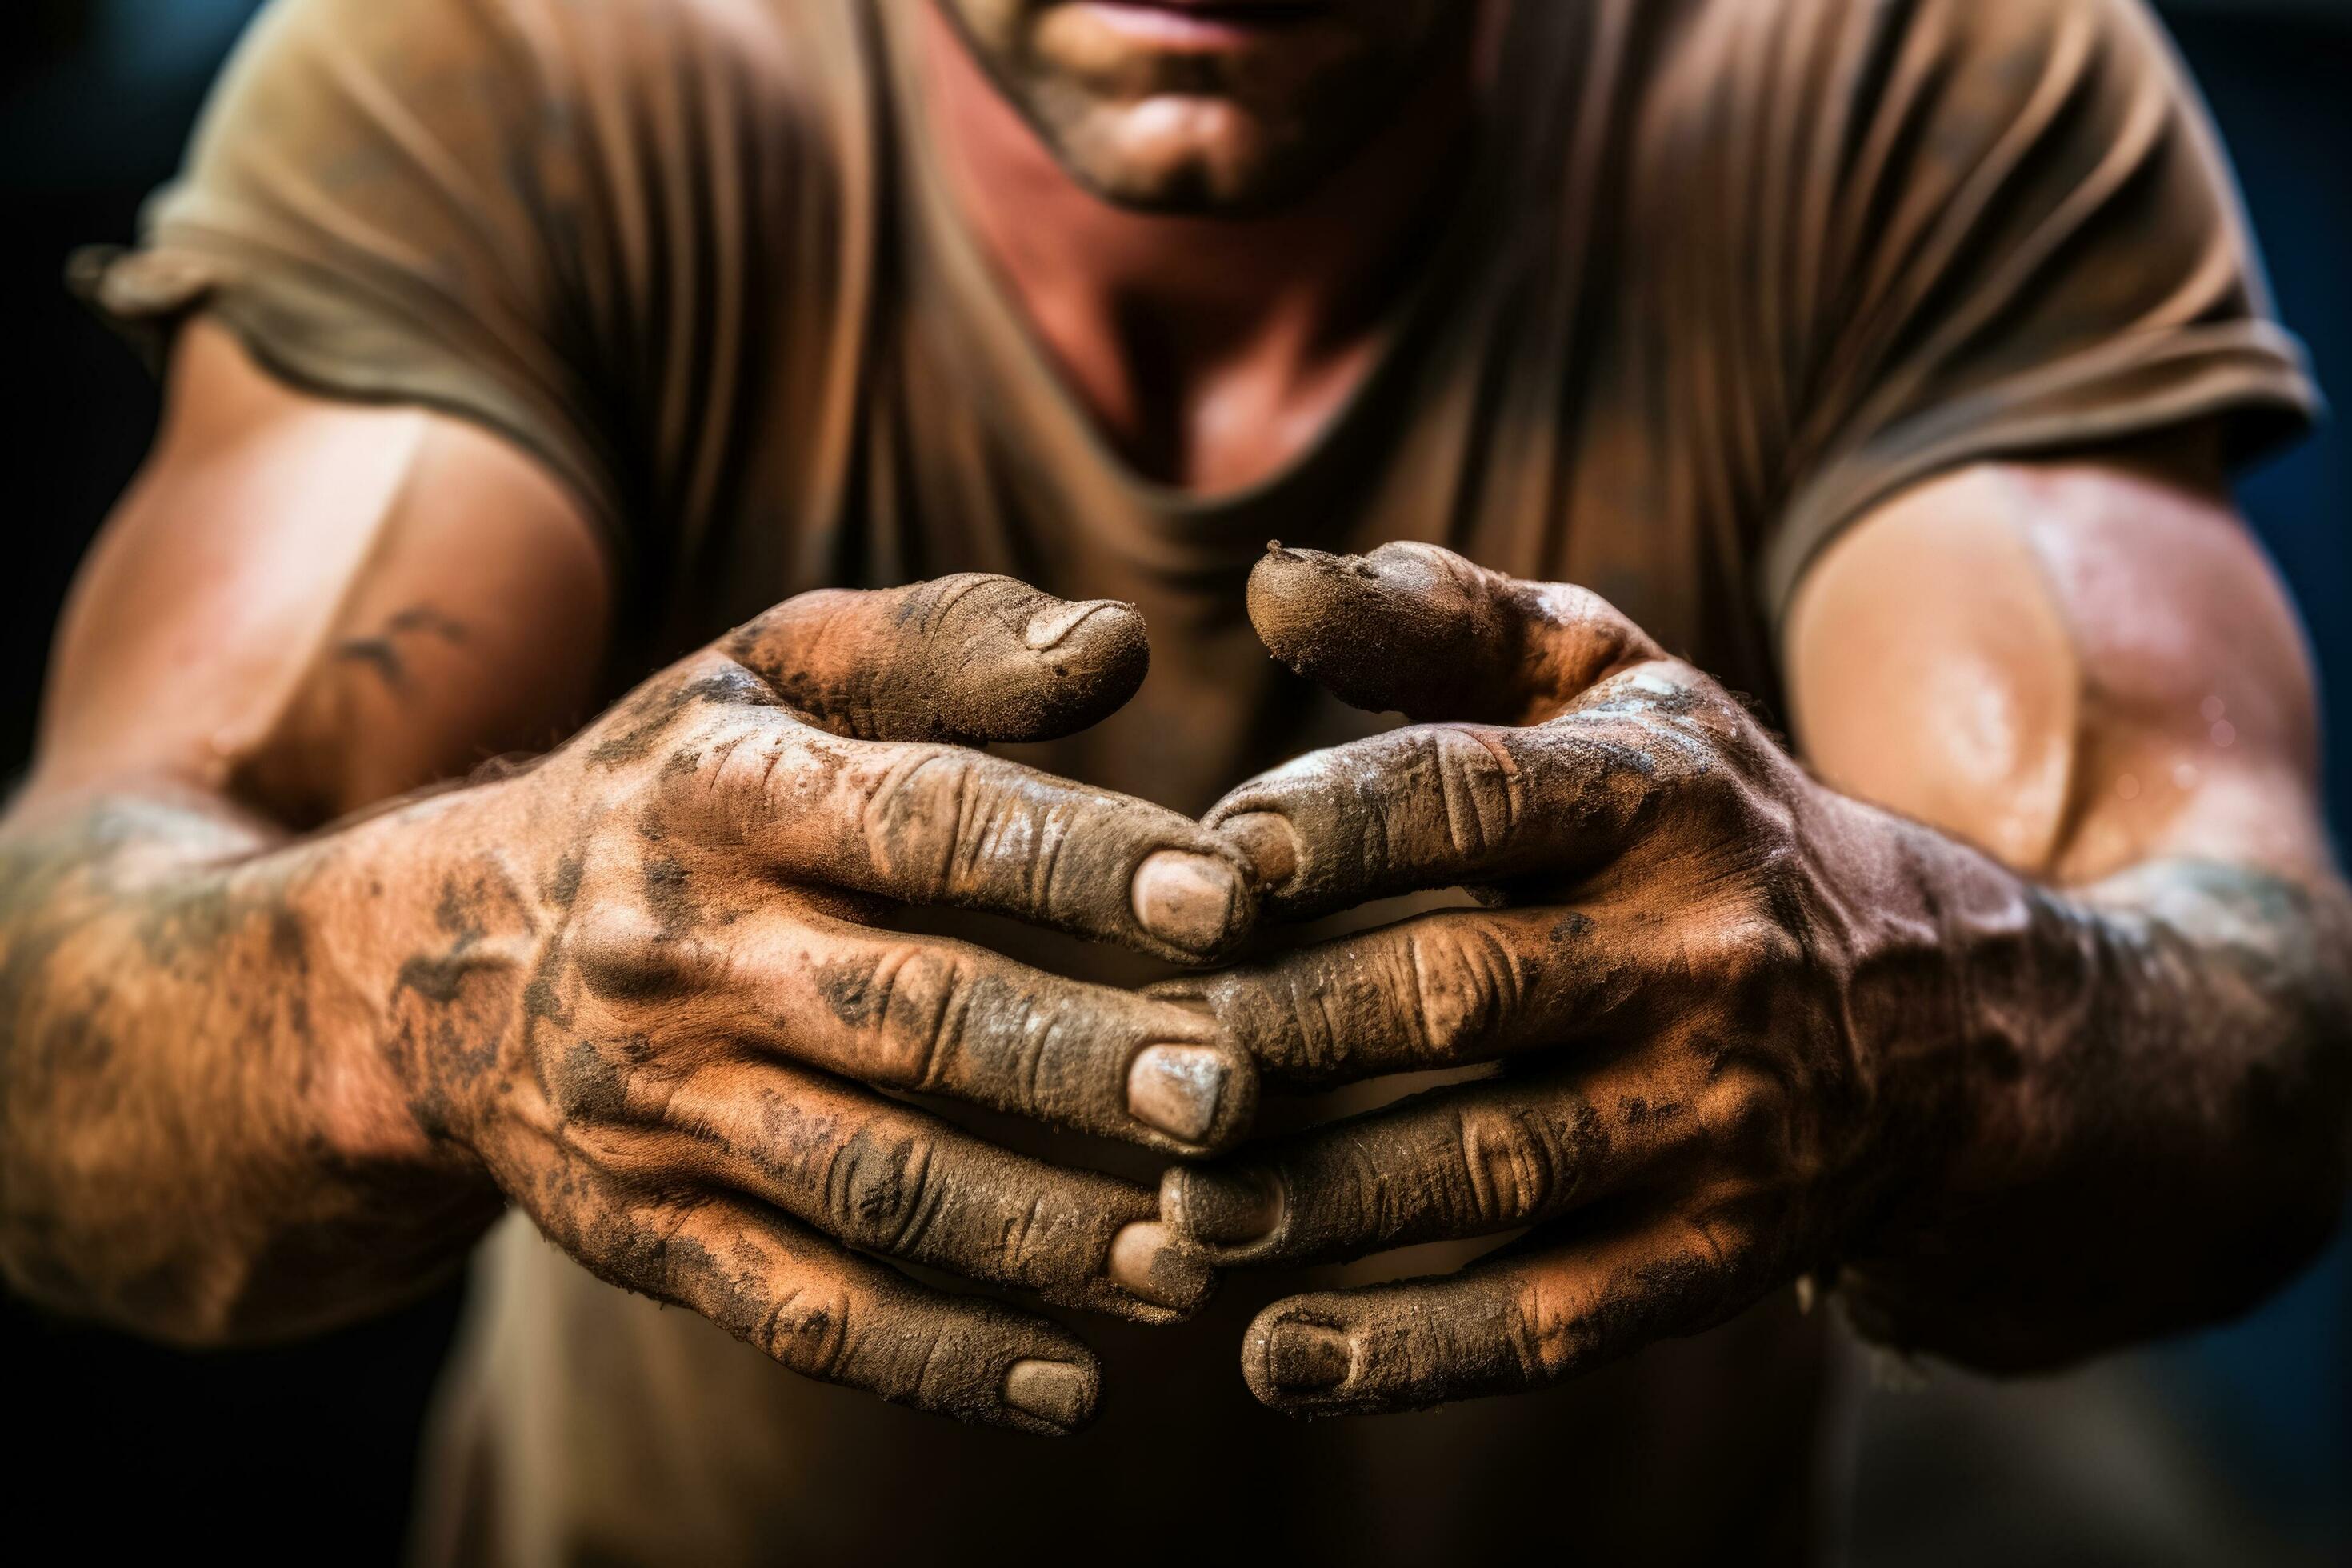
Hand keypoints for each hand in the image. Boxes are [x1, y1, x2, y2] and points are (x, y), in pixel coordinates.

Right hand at [339, 575, 1260, 1433]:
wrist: (428, 961)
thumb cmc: (671, 791)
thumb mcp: (769, 675)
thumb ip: (943, 644)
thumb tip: (1120, 647)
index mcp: (726, 793)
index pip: (921, 822)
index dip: (1073, 861)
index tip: (1225, 899)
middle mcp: (682, 954)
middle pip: (907, 1016)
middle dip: (1078, 1060)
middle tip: (1234, 1090)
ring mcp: (655, 1110)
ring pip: (870, 1182)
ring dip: (1038, 1230)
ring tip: (1193, 1253)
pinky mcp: (642, 1234)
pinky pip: (798, 1311)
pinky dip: (936, 1359)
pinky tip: (1071, 1386)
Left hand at [1157, 543, 1986, 1413]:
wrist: (1936, 1015)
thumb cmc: (1696, 821)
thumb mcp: (1607, 683)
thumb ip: (1442, 620)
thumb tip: (1266, 583)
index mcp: (1659, 791)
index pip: (1475, 796)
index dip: (1333, 826)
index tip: (1205, 861)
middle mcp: (1702, 953)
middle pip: (1463, 990)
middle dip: (1289, 1027)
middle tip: (1143, 1055)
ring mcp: (1717, 1118)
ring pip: (1494, 1164)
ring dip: (1321, 1198)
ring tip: (1178, 1211)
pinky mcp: (1713, 1258)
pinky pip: (1556, 1319)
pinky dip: (1411, 1355)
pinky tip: (1275, 1363)